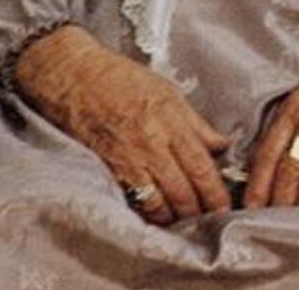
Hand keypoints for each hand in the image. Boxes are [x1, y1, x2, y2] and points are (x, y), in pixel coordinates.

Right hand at [12, 24, 231, 223]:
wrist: (74, 77)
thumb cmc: (120, 79)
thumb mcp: (167, 92)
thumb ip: (196, 123)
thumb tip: (221, 145)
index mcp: (171, 120)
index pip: (201, 167)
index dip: (215, 193)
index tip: (224, 207)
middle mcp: (151, 144)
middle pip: (182, 191)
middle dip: (198, 211)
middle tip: (209, 220)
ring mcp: (128, 160)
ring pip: (158, 203)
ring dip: (173, 217)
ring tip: (183, 221)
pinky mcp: (107, 170)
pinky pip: (132, 201)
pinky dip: (146, 212)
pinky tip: (155, 215)